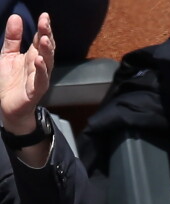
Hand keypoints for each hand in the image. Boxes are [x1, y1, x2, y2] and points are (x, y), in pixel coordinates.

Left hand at [0, 12, 54, 130]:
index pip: (40, 40)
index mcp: (33, 57)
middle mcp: (38, 67)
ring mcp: (38, 79)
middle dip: (47, 36)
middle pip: (46, 49)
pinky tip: (40, 61)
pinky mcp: (35, 92)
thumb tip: (16, 17)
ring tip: (44, 39)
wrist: (8, 106)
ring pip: (47, 64)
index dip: (43, 28)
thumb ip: (13, 38)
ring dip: (47, 52)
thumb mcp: (7, 55)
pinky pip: (41, 81)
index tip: (44, 16)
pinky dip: (41, 71)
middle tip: (45, 23)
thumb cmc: (10, 82)